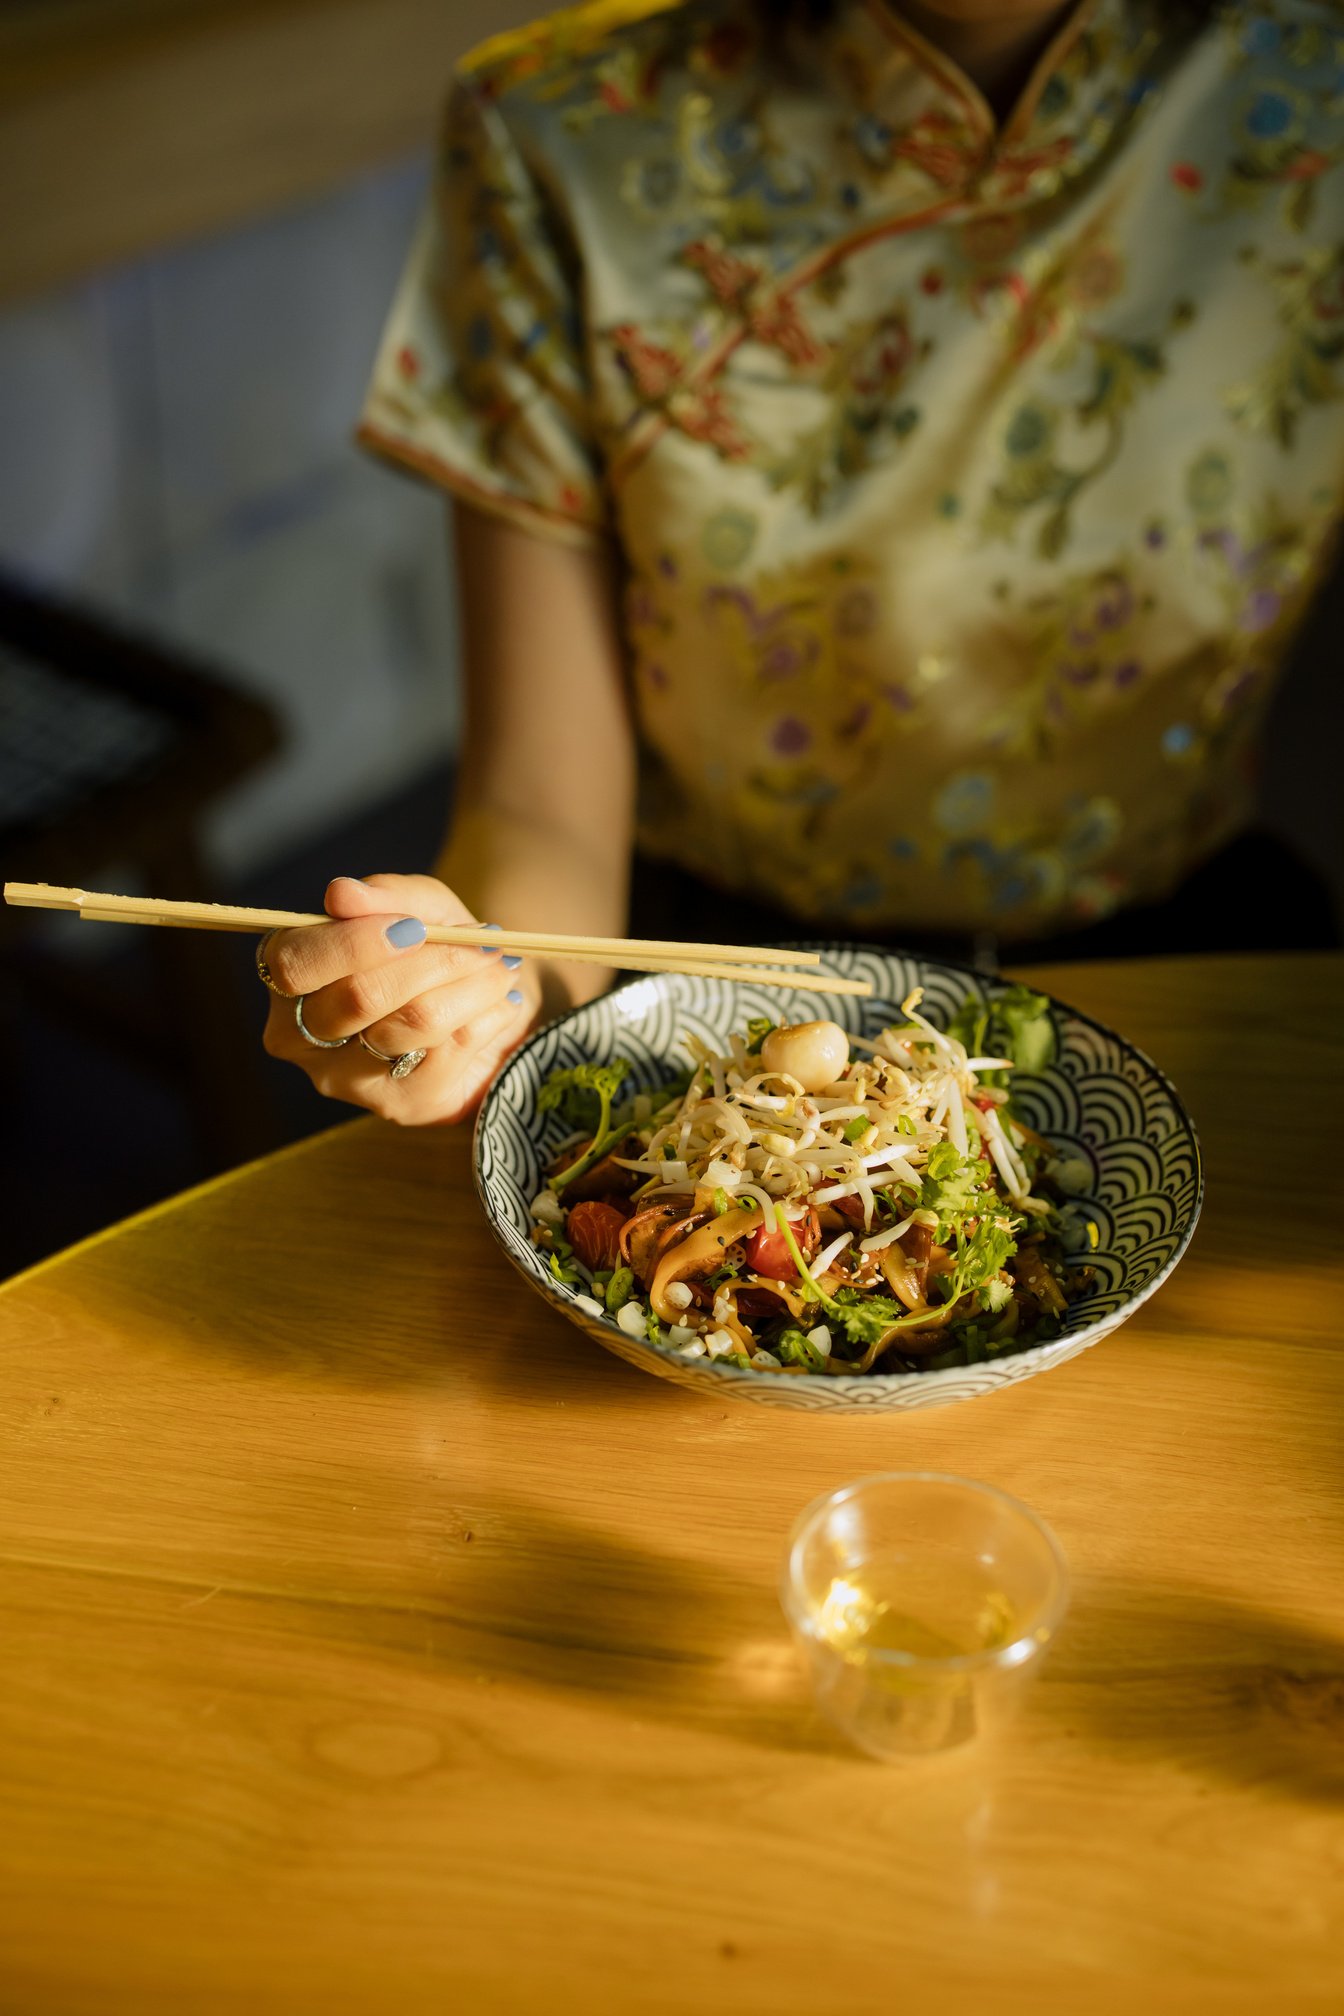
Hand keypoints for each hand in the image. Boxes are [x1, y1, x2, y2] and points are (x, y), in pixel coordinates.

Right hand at [261, 875, 535, 1123]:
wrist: (481, 998)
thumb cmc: (433, 945)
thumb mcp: (418, 905)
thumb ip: (383, 896)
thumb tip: (340, 894)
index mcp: (286, 973)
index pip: (295, 964)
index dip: (355, 944)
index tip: (414, 927)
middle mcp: (300, 1035)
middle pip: (359, 998)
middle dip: (434, 961)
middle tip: (483, 941)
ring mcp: (345, 1078)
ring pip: (412, 1024)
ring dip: (472, 986)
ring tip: (500, 964)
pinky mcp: (399, 1104)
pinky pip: (449, 1053)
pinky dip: (487, 1017)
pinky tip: (498, 1002)